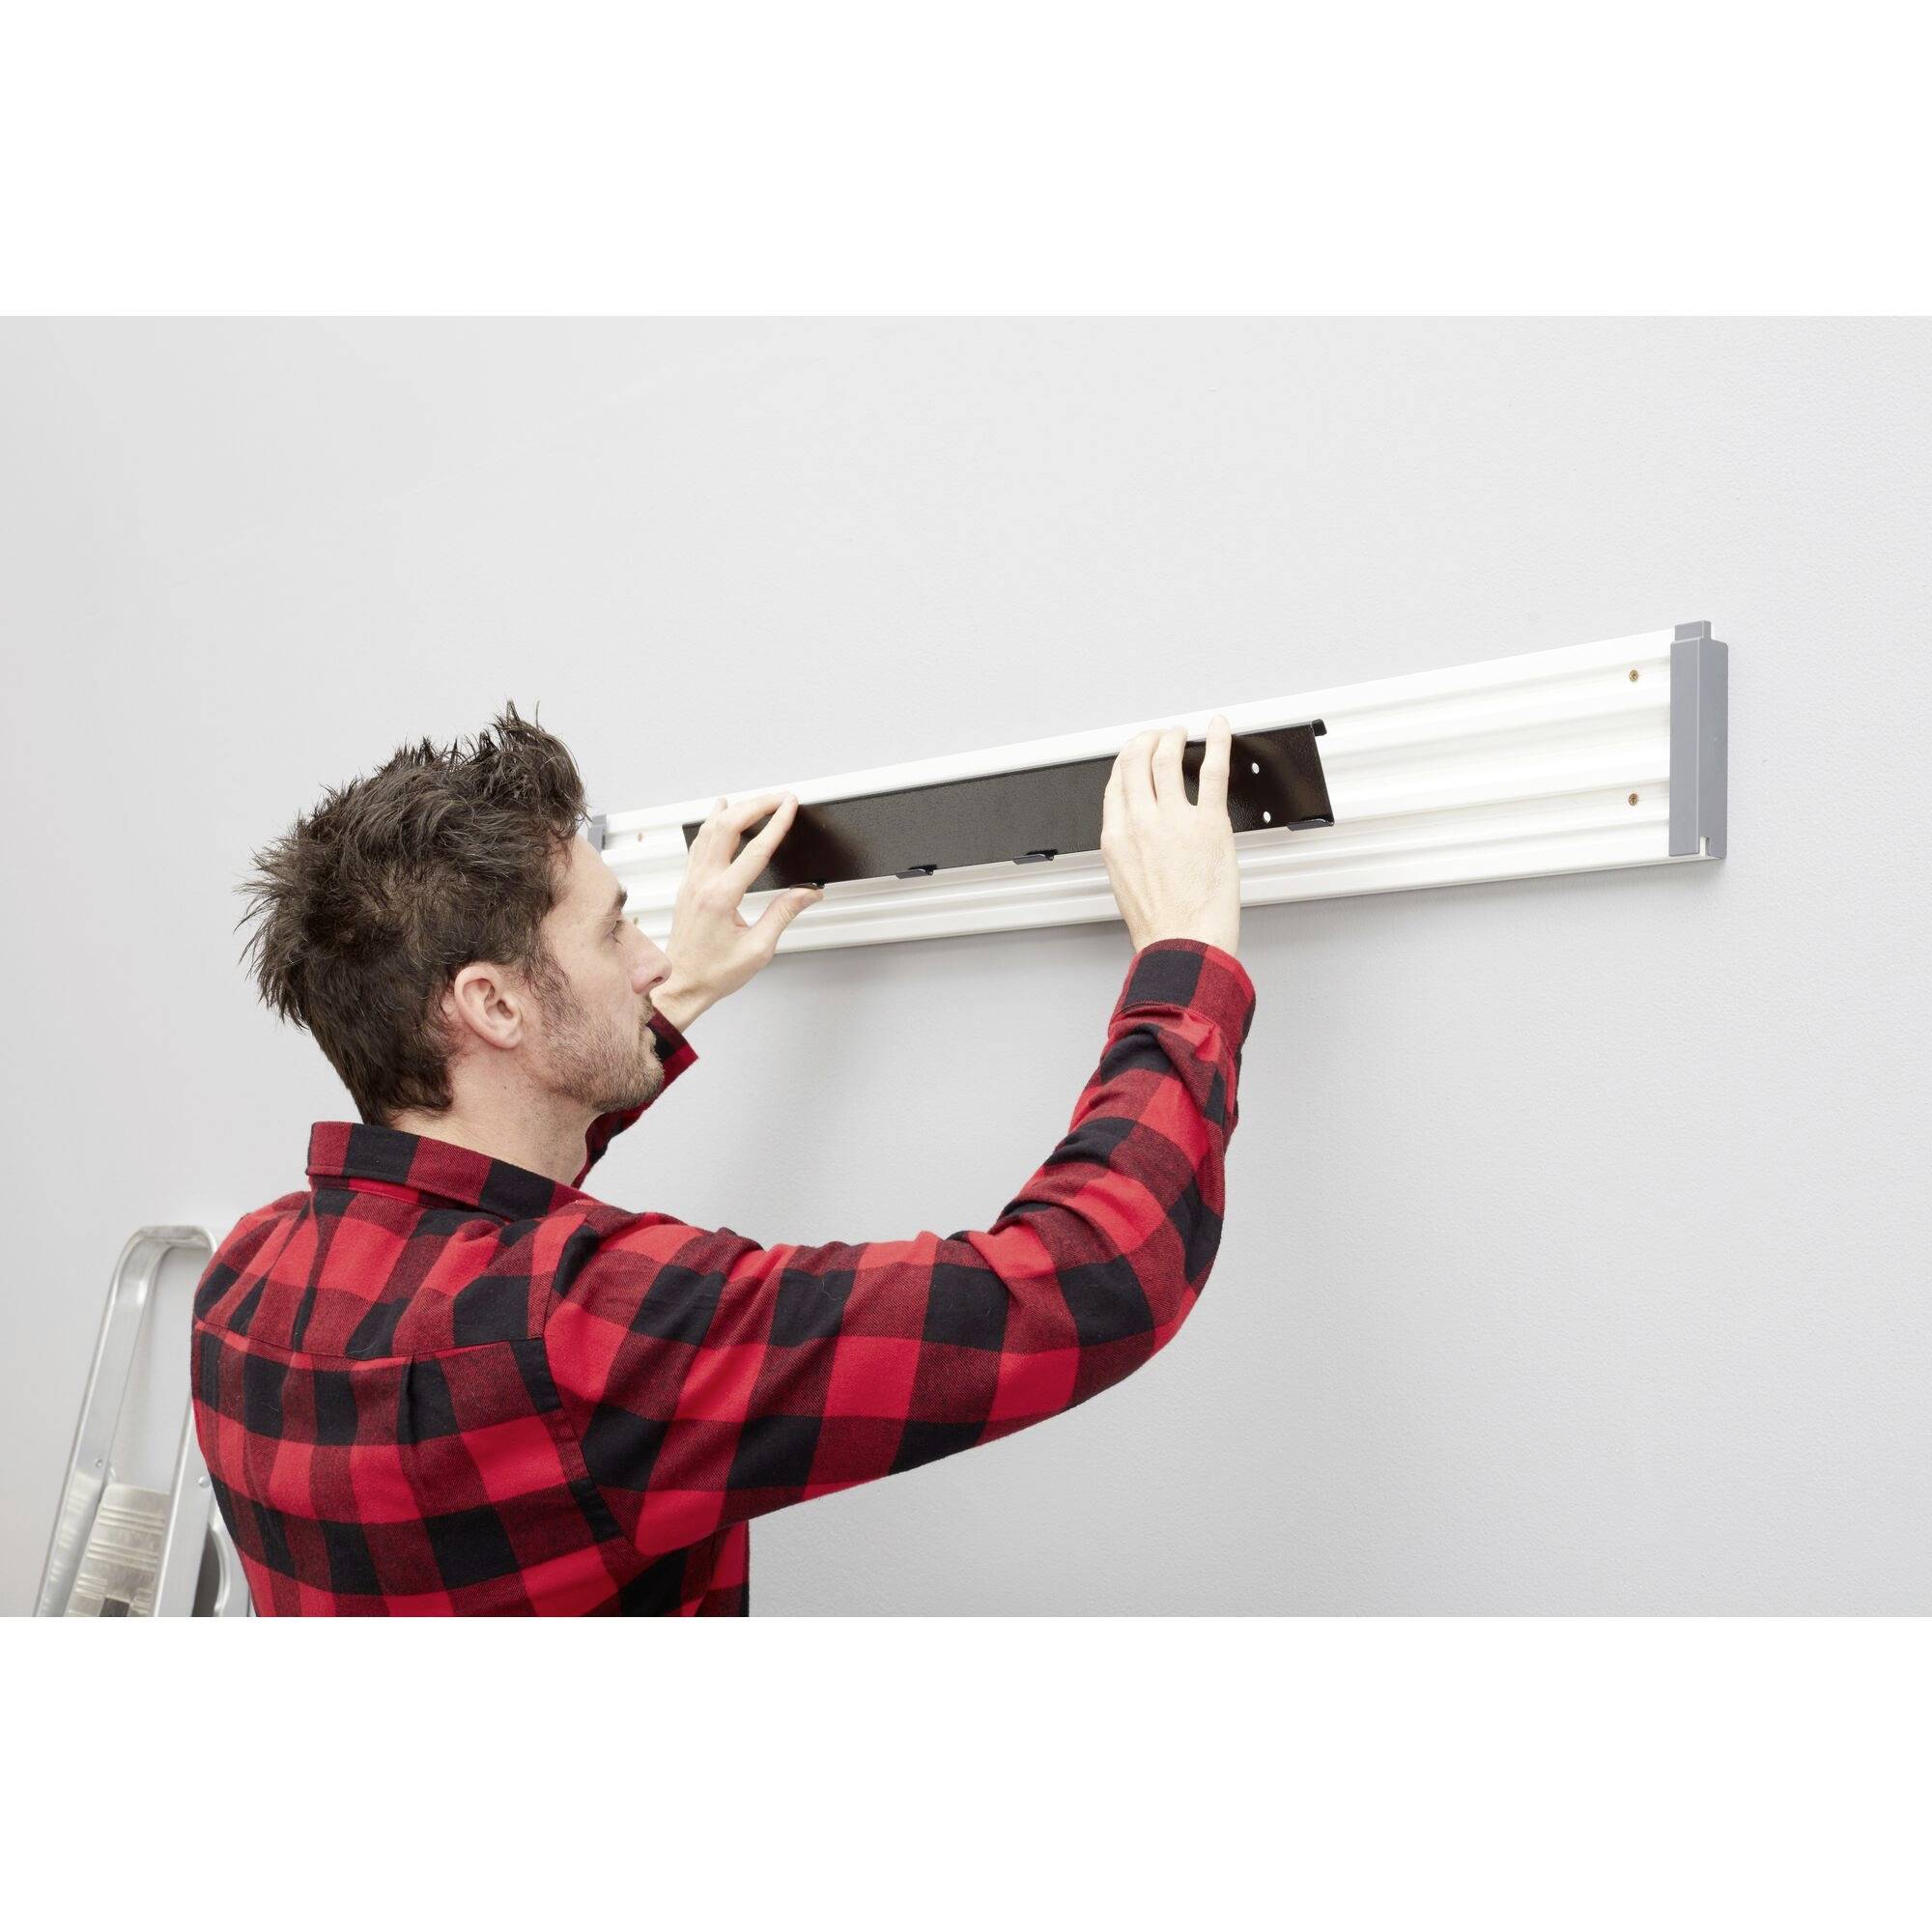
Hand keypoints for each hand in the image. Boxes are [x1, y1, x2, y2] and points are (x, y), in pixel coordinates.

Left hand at [662, 792, 822, 1014]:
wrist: (681, 985)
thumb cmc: (714, 973)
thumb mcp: (758, 948)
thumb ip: (783, 914)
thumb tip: (807, 892)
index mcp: (722, 897)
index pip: (755, 850)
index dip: (776, 824)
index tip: (789, 806)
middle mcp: (703, 883)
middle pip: (728, 827)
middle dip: (756, 805)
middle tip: (778, 798)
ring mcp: (692, 881)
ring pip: (709, 830)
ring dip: (735, 810)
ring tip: (756, 799)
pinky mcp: (688, 885)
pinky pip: (699, 843)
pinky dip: (712, 823)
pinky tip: (719, 813)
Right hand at [1100, 714, 1240, 956]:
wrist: (1183, 945)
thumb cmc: (1161, 926)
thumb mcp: (1126, 882)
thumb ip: (1129, 849)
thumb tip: (1139, 834)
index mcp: (1116, 837)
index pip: (1116, 782)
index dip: (1126, 761)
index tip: (1135, 754)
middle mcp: (1140, 823)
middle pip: (1135, 762)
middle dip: (1146, 741)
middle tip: (1158, 736)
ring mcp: (1174, 820)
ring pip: (1166, 759)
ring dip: (1172, 739)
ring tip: (1181, 734)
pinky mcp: (1209, 824)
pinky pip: (1212, 771)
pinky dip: (1216, 743)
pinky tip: (1219, 729)